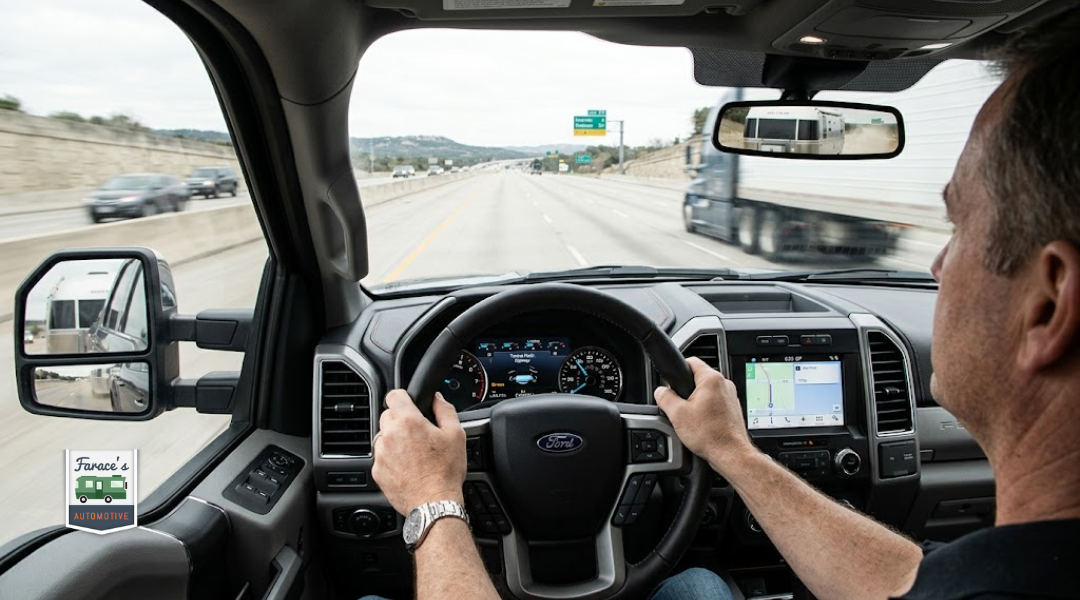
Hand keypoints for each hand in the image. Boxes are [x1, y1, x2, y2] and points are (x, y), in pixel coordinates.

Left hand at [372, 391, 465, 514]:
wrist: (433, 503)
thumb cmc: (445, 472)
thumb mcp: (456, 435)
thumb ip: (445, 410)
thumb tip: (437, 398)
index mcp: (408, 422)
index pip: (394, 396)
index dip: (403, 397)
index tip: (408, 403)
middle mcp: (390, 435)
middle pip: (387, 416)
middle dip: (401, 420)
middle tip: (418, 433)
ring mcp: (381, 454)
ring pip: (383, 437)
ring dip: (394, 440)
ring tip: (413, 453)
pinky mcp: (377, 471)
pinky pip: (381, 457)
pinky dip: (391, 458)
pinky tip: (407, 467)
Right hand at [654, 357, 756, 473]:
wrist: (731, 454)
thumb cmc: (711, 435)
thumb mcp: (677, 415)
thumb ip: (664, 397)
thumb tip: (660, 391)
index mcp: (711, 379)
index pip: (691, 361)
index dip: (678, 369)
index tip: (672, 382)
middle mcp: (725, 384)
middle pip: (698, 378)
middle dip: (686, 390)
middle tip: (679, 406)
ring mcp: (731, 397)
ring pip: (707, 392)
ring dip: (697, 402)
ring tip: (692, 418)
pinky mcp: (733, 409)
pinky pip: (715, 403)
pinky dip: (707, 410)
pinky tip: (702, 424)